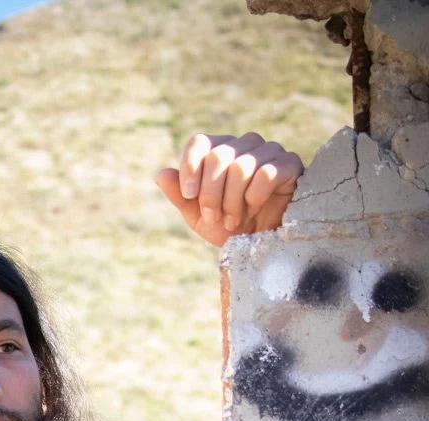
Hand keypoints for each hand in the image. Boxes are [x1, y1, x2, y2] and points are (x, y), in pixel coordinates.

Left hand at [156, 132, 303, 247]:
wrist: (262, 246)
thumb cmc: (230, 229)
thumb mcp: (199, 217)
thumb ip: (180, 196)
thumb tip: (162, 174)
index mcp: (220, 150)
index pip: (199, 142)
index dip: (190, 168)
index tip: (188, 195)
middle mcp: (244, 144)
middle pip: (218, 157)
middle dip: (211, 194)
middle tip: (214, 217)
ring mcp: (269, 150)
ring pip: (240, 168)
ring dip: (232, 202)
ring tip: (234, 220)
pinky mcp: (289, 164)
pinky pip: (265, 175)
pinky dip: (255, 199)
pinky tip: (256, 209)